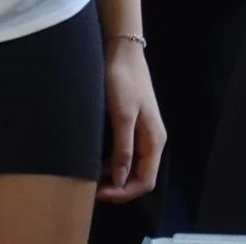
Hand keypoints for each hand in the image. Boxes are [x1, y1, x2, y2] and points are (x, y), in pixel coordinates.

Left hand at [98, 41, 164, 202]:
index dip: (124, 192)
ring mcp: (143, 133)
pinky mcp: (132, 125)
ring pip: (131, 166)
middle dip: (118, 187)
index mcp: (155, 141)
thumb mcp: (122, 115)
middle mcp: (152, 141)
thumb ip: (123, 148)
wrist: (122, 51)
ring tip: (90, 177)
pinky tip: (95, 161)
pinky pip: (125, 153)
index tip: (99, 193)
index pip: (146, 181)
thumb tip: (120, 180)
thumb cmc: (123, 81)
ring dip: (114, 176)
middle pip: (140, 177)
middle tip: (92, 189)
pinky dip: (111, 162)